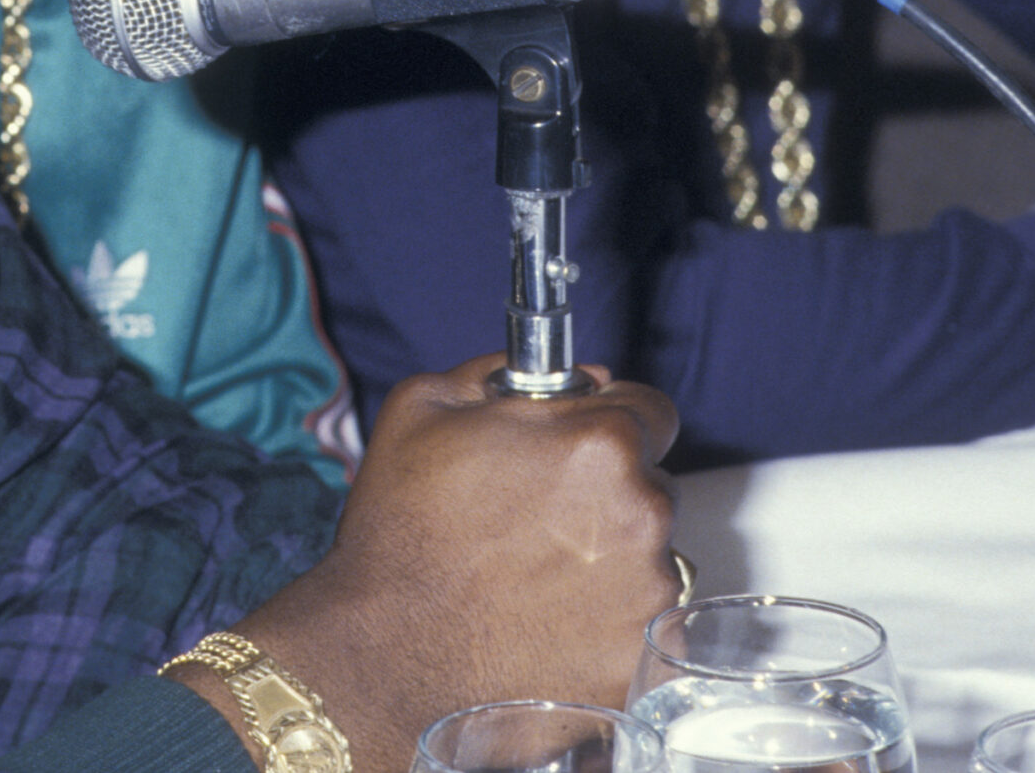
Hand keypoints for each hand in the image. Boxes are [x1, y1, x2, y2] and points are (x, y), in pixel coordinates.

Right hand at [213, 357, 678, 772]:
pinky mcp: (639, 662)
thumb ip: (501, 373)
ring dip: (607, 560)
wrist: (382, 655)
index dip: (610, 420)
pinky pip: (636, 625)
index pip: (651, 408)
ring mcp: (647, 597)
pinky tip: (542, 624)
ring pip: (646, 558)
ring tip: (531, 579)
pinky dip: (602, 623)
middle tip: (535, 516)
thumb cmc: (398, 531)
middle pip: (649, 486)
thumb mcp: (422, 408)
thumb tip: (572, 375)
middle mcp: (641, 516)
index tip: (580, 443)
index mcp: (597, 444)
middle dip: (605, 493)